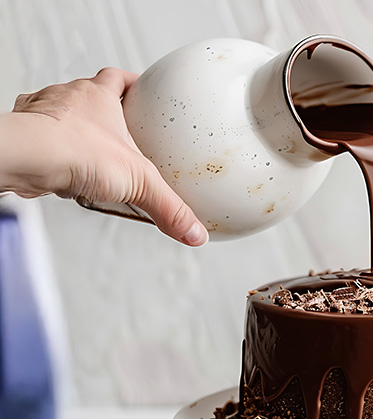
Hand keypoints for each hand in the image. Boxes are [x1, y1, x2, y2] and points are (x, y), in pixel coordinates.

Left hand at [0, 68, 207, 245]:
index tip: (142, 92)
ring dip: (74, 133)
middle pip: (88, 97)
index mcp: (97, 95)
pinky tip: (61, 172)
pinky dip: (50, 154)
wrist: (27, 157)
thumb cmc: (73, 149)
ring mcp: (42, 115)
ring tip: (89, 157)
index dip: (132, 84)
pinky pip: (40, 140)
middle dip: (103, 114)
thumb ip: (169, 208)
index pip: (119, 78)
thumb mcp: (139, 182)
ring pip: (61, 117)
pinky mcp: (25, 137)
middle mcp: (67, 99)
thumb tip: (192, 231)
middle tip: (118, 134)